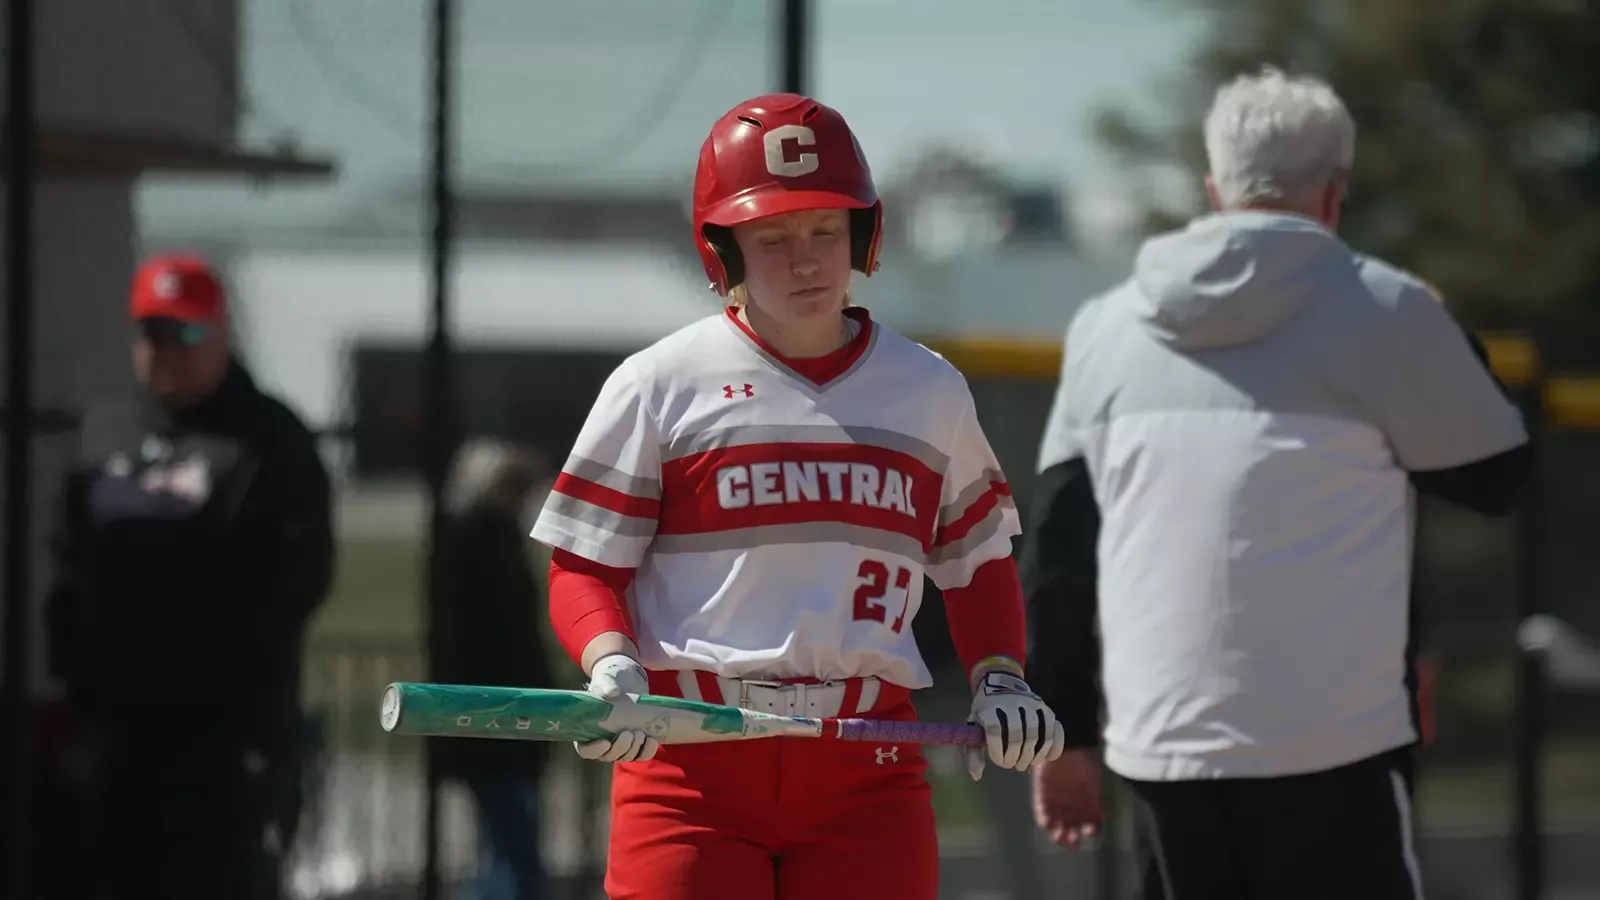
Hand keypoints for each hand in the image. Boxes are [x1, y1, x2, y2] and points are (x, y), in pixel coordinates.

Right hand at [574, 654, 659, 762]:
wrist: (628, 679)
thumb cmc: (610, 679)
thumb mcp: (606, 679)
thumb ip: (606, 685)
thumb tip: (612, 694)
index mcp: (587, 729)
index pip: (586, 750)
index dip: (594, 750)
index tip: (606, 742)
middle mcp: (602, 741)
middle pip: (608, 756)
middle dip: (621, 748)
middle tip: (630, 733)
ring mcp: (620, 743)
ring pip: (625, 756)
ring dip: (635, 749)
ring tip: (641, 733)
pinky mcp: (636, 742)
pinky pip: (641, 754)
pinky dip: (648, 750)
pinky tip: (653, 740)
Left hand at [964, 663, 1065, 780]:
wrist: (1001, 684)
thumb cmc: (986, 711)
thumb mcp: (973, 726)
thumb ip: (973, 751)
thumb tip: (976, 776)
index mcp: (990, 707)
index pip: (995, 730)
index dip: (997, 750)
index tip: (998, 761)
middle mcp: (1012, 703)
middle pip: (1017, 735)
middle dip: (1015, 756)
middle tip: (1012, 766)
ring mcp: (1031, 704)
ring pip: (1038, 734)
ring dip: (1033, 755)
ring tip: (1026, 764)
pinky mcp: (1046, 709)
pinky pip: (1055, 730)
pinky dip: (1053, 747)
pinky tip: (1046, 758)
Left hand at [1032, 748, 1102, 848]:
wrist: (1065, 744)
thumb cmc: (1083, 760)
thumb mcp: (1094, 780)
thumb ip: (1095, 800)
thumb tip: (1100, 819)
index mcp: (1087, 804)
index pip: (1089, 823)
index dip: (1090, 830)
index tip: (1090, 831)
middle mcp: (1071, 806)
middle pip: (1071, 828)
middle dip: (1072, 838)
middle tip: (1073, 843)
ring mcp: (1056, 802)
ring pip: (1056, 824)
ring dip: (1057, 833)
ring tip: (1059, 837)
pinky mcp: (1042, 795)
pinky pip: (1041, 811)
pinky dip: (1044, 818)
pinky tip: (1048, 823)